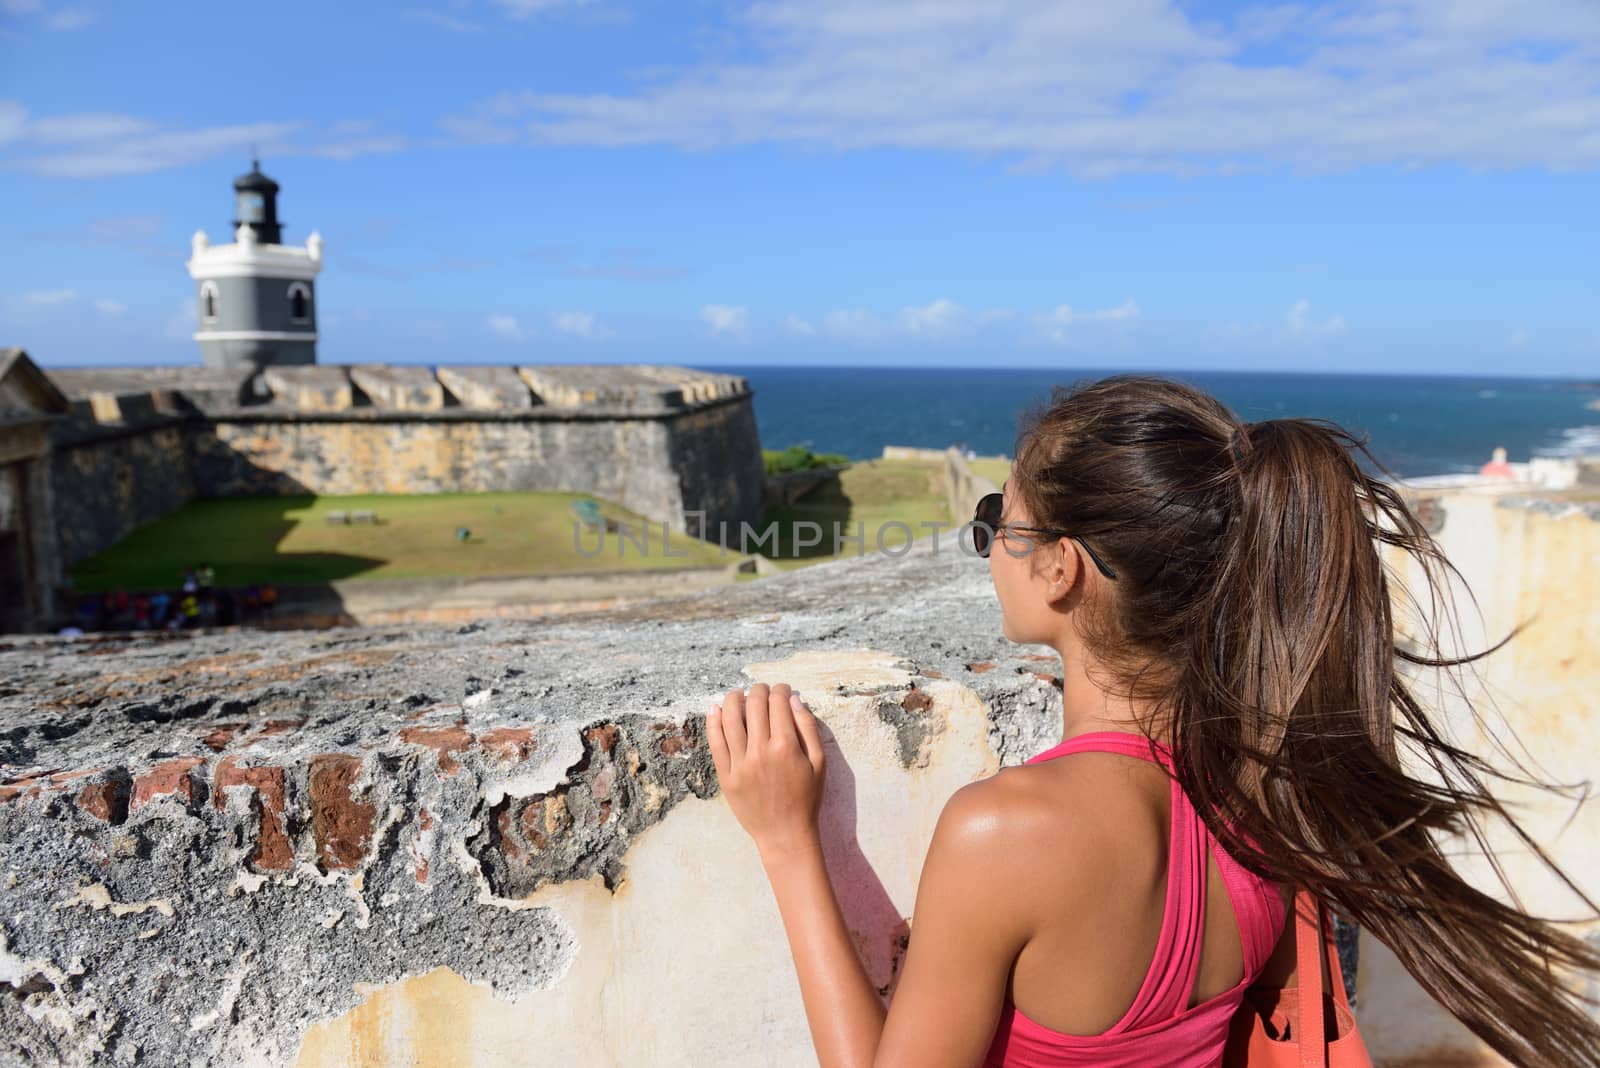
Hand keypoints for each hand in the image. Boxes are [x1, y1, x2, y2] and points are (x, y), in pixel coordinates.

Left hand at [707, 682, 826, 860]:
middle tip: (763, 689)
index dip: (781, 690)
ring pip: (730, 719)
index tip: (782, 690)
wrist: (785, 834)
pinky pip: (715, 743)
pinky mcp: (726, 776)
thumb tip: (794, 700)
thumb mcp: (819, 763)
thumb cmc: (806, 799)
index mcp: (786, 747)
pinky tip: (715, 708)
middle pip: (754, 706)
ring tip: (738, 694)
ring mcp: (740, 764)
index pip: (778, 704)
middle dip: (759, 690)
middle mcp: (760, 752)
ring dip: (733, 700)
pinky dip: (713, 722)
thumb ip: (808, 729)